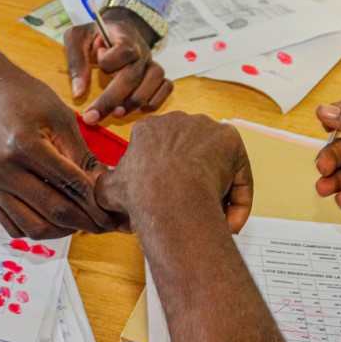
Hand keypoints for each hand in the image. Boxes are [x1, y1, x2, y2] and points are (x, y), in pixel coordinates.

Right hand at [0, 35, 115, 239]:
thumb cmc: (24, 96)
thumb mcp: (60, 117)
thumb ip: (82, 155)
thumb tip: (107, 187)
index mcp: (26, 146)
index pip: (72, 186)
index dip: (99, 206)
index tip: (117, 215)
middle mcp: (4, 170)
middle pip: (55, 212)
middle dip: (88, 223)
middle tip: (108, 225)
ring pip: (34, 227)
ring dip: (64, 231)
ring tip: (83, 223)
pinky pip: (13, 226)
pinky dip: (38, 229)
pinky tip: (56, 221)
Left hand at [65, 10, 171, 123]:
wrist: (113, 31)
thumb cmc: (93, 36)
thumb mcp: (76, 38)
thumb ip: (76, 62)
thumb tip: (78, 93)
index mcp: (123, 36)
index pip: (124, 51)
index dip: (109, 63)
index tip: (97, 63)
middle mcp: (141, 50)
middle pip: (133, 76)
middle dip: (112, 100)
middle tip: (92, 117)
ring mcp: (151, 62)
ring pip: (156, 81)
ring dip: (135, 102)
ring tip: (116, 114)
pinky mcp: (156, 74)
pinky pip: (167, 87)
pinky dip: (155, 101)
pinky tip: (136, 110)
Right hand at [95, 112, 252, 233]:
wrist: (167, 195)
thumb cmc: (139, 193)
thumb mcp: (109, 190)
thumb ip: (106, 185)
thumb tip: (101, 189)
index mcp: (148, 129)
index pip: (162, 150)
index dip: (167, 178)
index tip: (169, 199)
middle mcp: (178, 121)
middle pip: (192, 153)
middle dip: (194, 179)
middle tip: (193, 208)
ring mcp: (206, 127)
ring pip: (218, 163)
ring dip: (219, 191)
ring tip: (214, 219)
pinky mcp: (231, 140)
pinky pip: (239, 174)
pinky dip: (239, 199)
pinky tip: (230, 221)